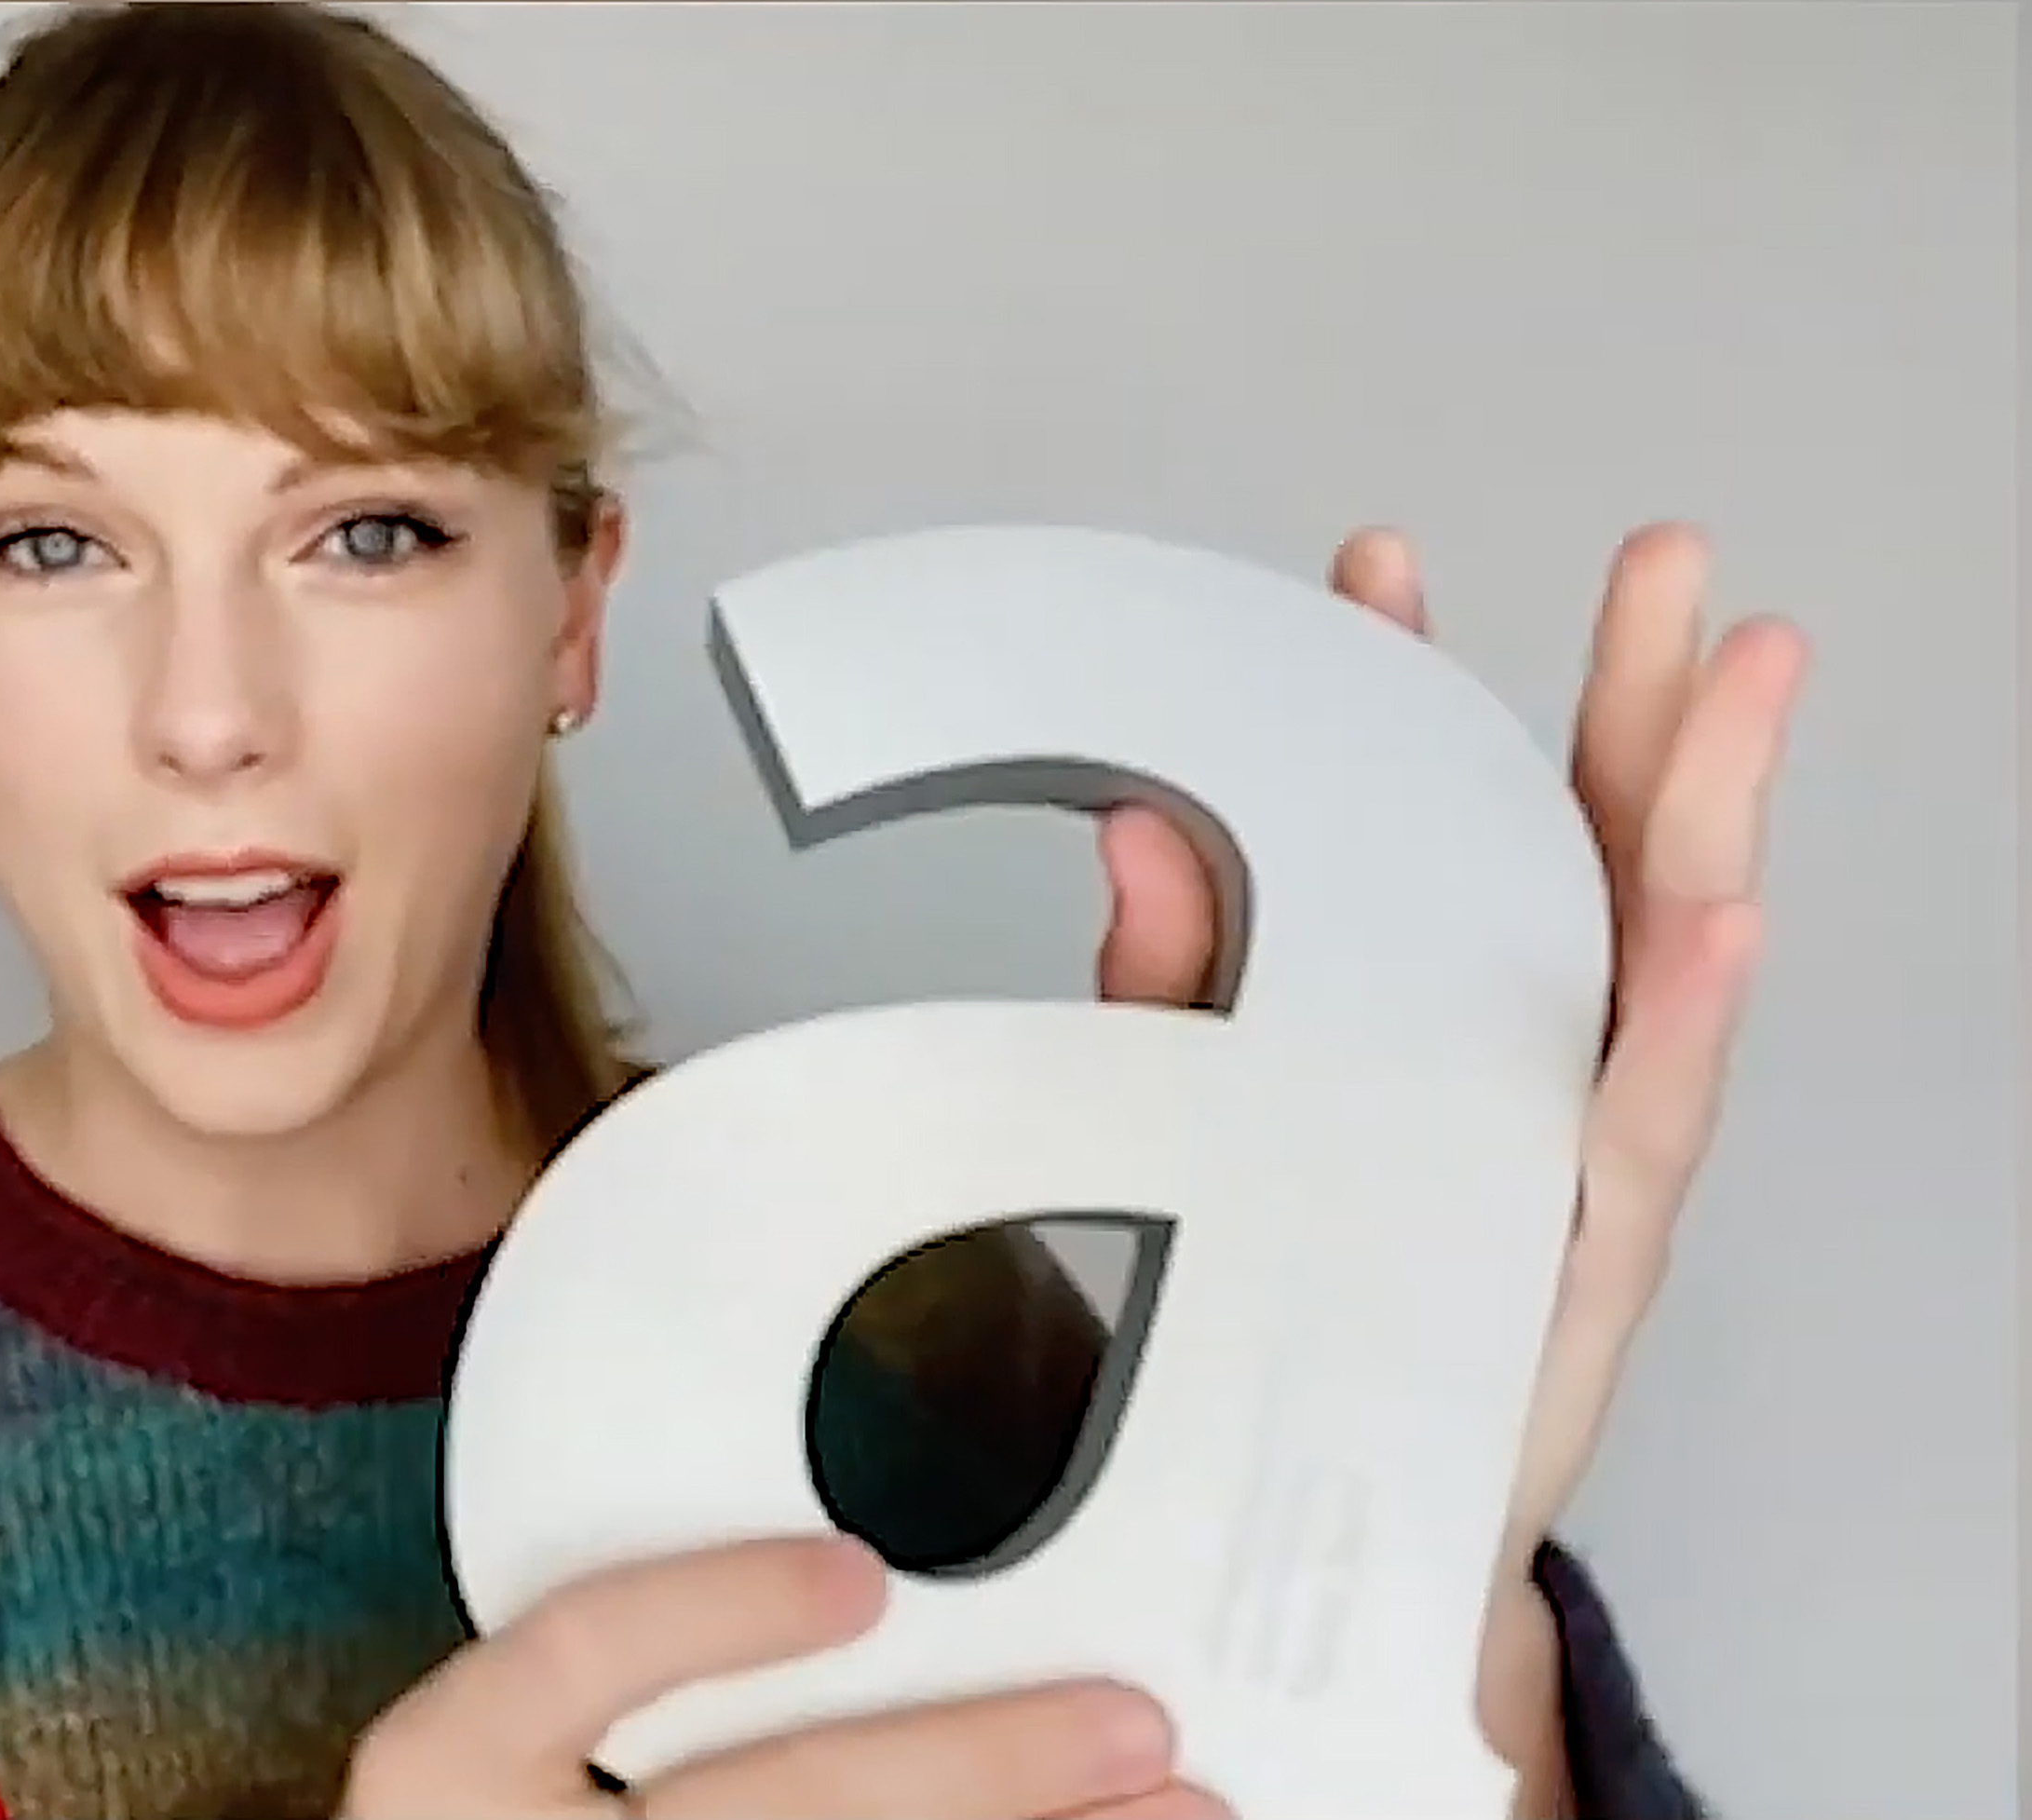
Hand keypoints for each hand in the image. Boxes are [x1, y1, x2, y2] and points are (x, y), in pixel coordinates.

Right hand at [344, 1534, 1227, 1819]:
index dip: (719, 1612)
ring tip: (1170, 1812)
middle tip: (1123, 1724)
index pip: (575, 1662)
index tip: (855, 1574)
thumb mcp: (485, 1755)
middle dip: (973, 1766)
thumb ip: (608, 1672)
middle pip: (775, 1806)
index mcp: (445, 1777)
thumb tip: (863, 1593)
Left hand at [1091, 520, 1808, 1565]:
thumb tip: (1134, 829)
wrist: (1341, 1527)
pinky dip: (1682, 1019)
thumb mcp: (1207, 1118)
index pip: (1434, 831)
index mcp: (1429, 1012)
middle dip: (1638, 706)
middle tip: (1667, 565)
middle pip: (1591, 860)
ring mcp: (1569, 1156)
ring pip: (1658, 965)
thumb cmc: (1298, 1311)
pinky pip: (1641, 1129)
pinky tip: (1720, 921)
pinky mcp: (1584, 1263)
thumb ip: (1179, 980)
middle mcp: (1523, 1067)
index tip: (1377, 571)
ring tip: (1741, 685)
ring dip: (1706, 814)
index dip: (1413, 702)